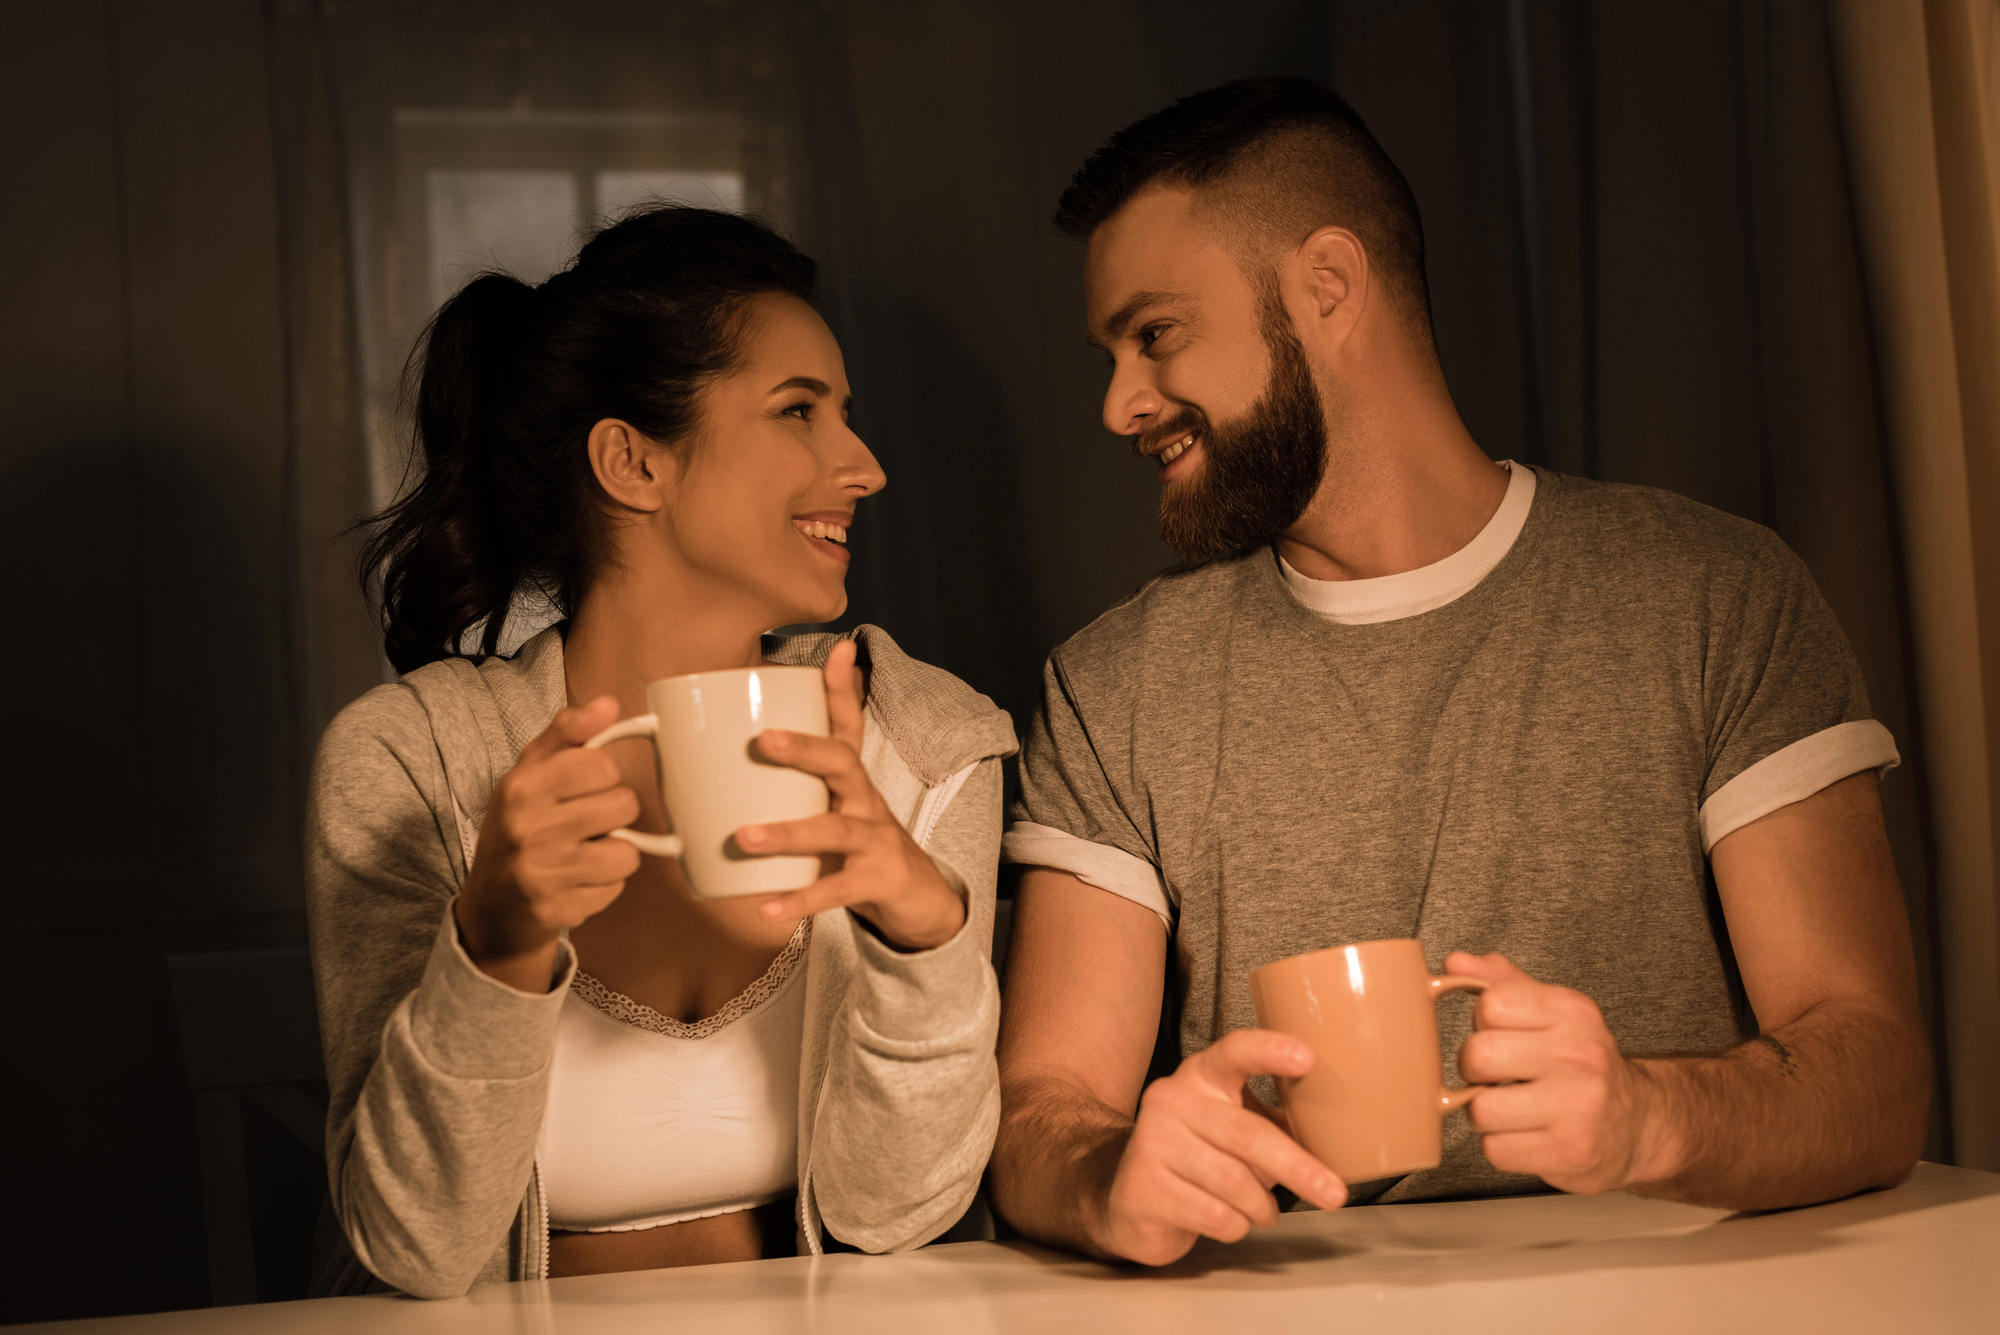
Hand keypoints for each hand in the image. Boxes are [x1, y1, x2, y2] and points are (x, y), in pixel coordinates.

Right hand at [454, 696, 641, 988]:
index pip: (603, 766)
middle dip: (613, 815)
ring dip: (613, 854)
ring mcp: (542, 873)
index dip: (603, 777)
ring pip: (627, 852)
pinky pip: (616, 889)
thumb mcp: (529, 773)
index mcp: (521, 787)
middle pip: (623, 806)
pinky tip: (576, 882)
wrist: (492, 906)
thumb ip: (568, 733)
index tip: (585, 788)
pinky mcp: (557, 910)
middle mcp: (527, 829)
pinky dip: (603, 886)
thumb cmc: (517, 829)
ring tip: (583, 854)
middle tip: (584, 825)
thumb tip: (608, 705)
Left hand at [734, 640, 965, 950]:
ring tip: (743, 837)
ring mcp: (876, 842)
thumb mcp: (834, 809)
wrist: (919, 901)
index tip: (839, 649)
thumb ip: (791, 789)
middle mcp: (867, 802)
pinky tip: (766, 910)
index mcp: (852, 780)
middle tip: (761, 739)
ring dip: (787, 833)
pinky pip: (836, 891)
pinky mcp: (877, 882)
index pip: (848, 727)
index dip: (841, 689)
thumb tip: (726, 767)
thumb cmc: (859, 848)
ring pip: (834, 831)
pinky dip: (800, 901)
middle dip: (804, 748)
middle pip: (843, 763)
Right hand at [1094, 1029, 1347, 1265]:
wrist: (1128, 1198)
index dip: (1270, 1052)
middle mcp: (1172, 1100)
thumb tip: (1337, 1132)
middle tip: (1334, 1193)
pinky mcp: (1143, 1188)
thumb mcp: (1235, 1129)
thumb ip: (1275, 1124)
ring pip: (1234, 1182)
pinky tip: (1229, 1221)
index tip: (1308, 1059)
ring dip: (1261, 1206)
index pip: (1234, 1052)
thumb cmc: (1198, 1158)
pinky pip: (1213, 1214)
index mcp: (1201, 1076)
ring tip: (1264, 1212)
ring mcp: (1152, 1143)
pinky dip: (1235, 1226)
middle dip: (1297, 1167)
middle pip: (1247, 1134)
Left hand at [1452, 951, 1675, 1192]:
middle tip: (1496, 1076)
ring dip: (1484, 1113)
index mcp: (1573, 1012)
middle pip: (1478, 1055)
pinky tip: (1526, 1134)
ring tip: (1510, 1107)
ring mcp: (1577, 1107)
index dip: (1483, 1024)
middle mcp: (1579, 1056)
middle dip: (1474, 1069)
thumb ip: (1502, 983)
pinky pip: (1495, 1149)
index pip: (1490, 1005)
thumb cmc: (1582, 1065)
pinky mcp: (1569, 1152)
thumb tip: (1455, 962)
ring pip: (1481, 1109)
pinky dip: (1501, 1145)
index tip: (1501, 1035)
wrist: (1637, 1125)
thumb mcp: (1552, 1012)